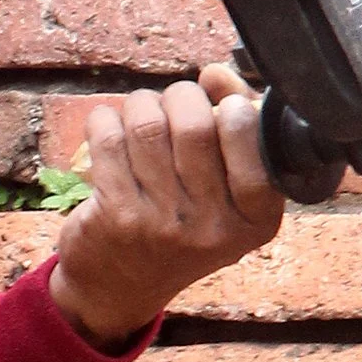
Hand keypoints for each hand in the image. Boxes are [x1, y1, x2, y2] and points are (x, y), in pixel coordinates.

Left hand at [47, 63, 284, 350]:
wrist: (118, 288)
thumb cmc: (180, 224)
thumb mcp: (226, 195)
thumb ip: (236, 130)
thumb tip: (216, 73)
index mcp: (256, 219)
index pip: (256, 139)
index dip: (235, 104)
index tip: (220, 100)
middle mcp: (213, 228)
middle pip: (196, 125)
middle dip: (180, 97)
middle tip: (172, 105)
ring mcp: (163, 225)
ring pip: (148, 124)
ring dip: (141, 105)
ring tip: (140, 116)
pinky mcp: (117, 216)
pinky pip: (108, 136)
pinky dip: (104, 120)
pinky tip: (109, 131)